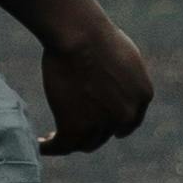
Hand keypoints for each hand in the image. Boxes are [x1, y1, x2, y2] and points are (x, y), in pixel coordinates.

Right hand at [37, 11, 154, 157]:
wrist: (79, 35)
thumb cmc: (95, 35)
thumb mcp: (122, 56)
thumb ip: (123, 80)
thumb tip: (114, 91)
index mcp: (142, 96)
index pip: (128, 122)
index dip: (111, 124)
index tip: (97, 123)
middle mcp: (126, 115)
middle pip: (105, 134)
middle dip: (90, 132)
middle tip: (72, 126)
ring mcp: (102, 124)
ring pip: (84, 143)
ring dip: (70, 142)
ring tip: (51, 138)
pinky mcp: (75, 129)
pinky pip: (61, 146)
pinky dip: (50, 147)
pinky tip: (40, 144)